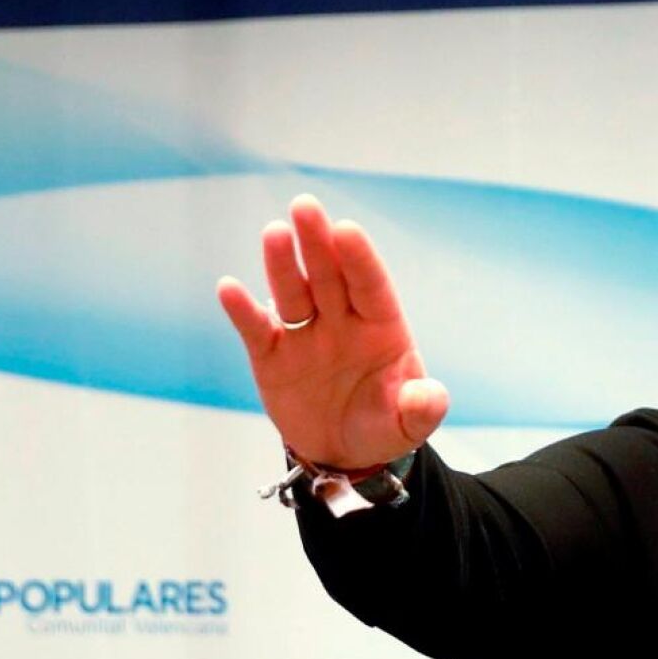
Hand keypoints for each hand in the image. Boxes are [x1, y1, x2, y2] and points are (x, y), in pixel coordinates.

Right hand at [217, 194, 447, 469]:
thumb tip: (428, 398)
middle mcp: (342, 321)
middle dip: (317, 241)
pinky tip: (228, 288)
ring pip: (293, 293)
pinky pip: (257, 330)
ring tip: (274, 232)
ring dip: (282, 265)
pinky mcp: (272, 356)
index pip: (371, 285)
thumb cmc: (383, 426)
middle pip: (329, 275)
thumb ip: (421, 408)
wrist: (343, 453)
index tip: (346, 230)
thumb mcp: (407, 424)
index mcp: (381, 327)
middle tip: (305, 205)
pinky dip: (243, 310)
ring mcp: (306, 335)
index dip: (359, 258)